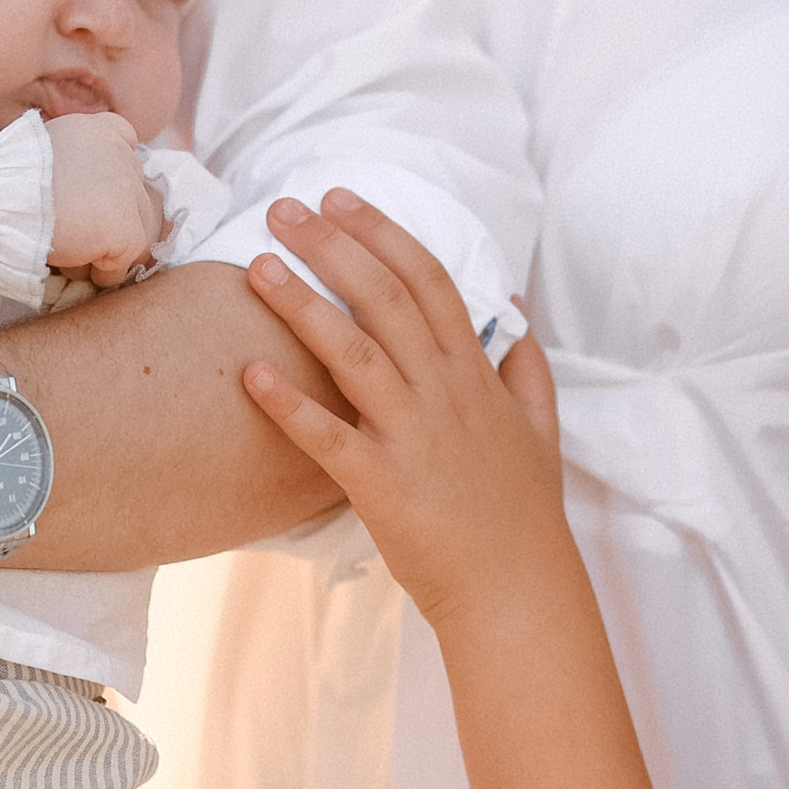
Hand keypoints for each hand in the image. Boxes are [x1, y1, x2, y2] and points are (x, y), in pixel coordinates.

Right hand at [48, 111, 164, 288]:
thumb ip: (77, 162)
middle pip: (137, 199)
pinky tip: (72, 264)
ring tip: (69, 250)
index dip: (113, 183)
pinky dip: (100, 273)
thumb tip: (91, 196)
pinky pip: (124, 263)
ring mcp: (129, 192)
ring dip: (105, 249)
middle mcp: (123, 154)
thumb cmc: (4, 183)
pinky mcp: (129, 229)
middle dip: (110, 222)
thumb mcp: (43, 151)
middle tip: (74, 233)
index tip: (89, 200)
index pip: (129, 152)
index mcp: (101, 129)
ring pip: (137, 232)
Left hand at [236, 189, 561, 630]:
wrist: (517, 590)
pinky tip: (248, 374)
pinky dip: (288, 405)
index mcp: (475, 375)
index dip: (383, 234)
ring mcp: (413, 437)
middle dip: (333, 246)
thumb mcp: (540, 430)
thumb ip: (526, 371)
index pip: (430, 281)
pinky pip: (326, 438)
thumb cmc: (523, 514)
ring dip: (302, 305)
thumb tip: (515, 322)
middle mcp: (443, 394)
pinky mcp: (382, 485)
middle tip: (284, 207)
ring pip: (354, 352)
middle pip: (386, 298)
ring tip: (256, 265)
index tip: (342, 199)